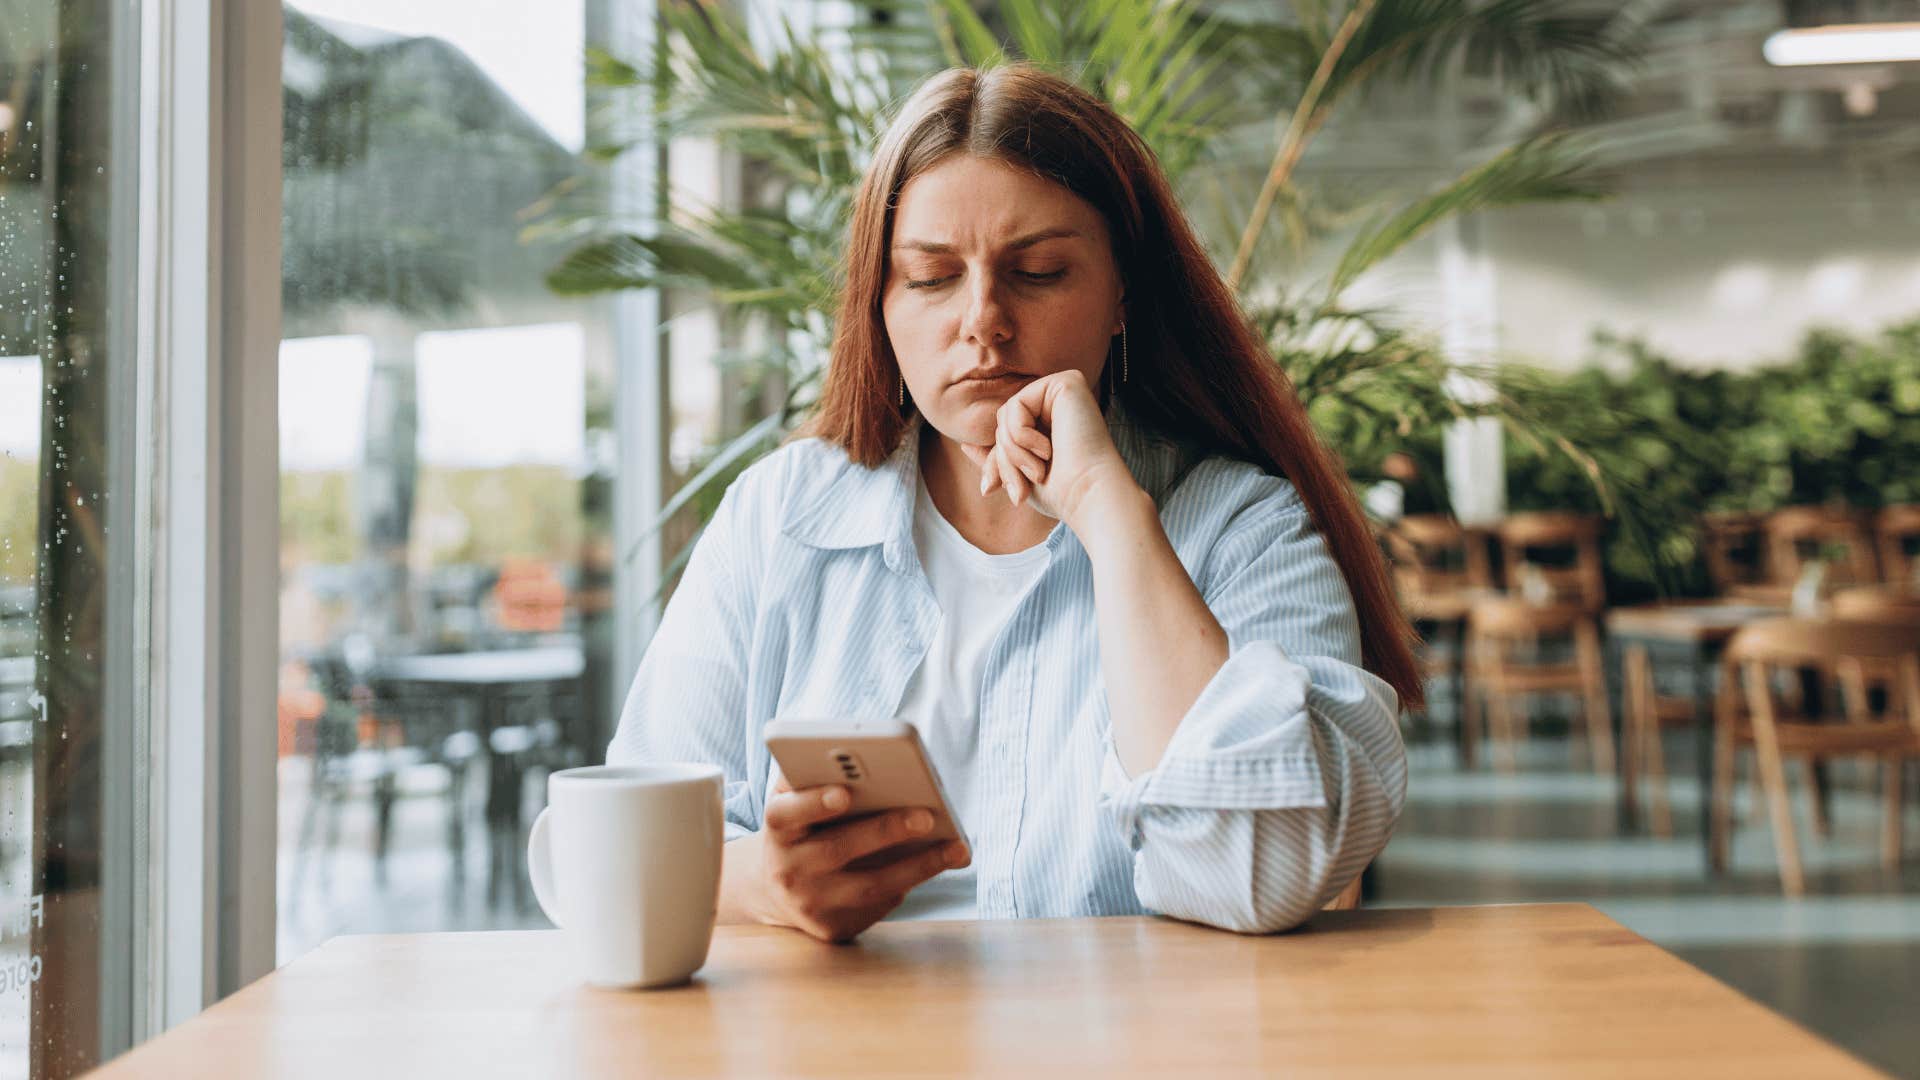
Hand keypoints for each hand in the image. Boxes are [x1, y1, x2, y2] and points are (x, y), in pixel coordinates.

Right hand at [736, 775, 969, 942]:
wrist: (779, 886)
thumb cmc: (804, 826)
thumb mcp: (800, 801)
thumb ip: (821, 779)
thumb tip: (877, 764)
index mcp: (778, 829)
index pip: (785, 814)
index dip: (813, 803)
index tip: (844, 793)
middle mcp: (788, 869)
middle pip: (836, 850)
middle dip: (885, 830)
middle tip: (927, 815)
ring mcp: (810, 903)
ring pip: (868, 886)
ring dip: (917, 866)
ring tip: (956, 848)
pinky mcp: (833, 927)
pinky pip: (877, 906)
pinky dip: (911, 882)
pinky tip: (938, 864)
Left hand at [958, 369, 1139, 526]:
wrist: (1089, 495)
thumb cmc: (1062, 492)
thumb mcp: (1019, 475)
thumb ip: (997, 457)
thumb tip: (966, 444)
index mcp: (1052, 421)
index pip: (1005, 432)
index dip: (996, 462)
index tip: (991, 490)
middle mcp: (1059, 402)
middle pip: (1003, 421)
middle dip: (1004, 459)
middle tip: (1020, 489)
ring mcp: (1063, 390)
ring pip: (1006, 414)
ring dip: (1013, 451)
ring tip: (1037, 472)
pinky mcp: (1067, 382)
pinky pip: (1016, 404)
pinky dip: (1021, 435)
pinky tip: (1047, 450)